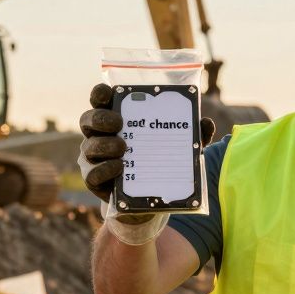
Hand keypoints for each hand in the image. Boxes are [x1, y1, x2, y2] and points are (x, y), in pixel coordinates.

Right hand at [78, 83, 216, 204]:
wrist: (150, 201)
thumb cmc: (160, 163)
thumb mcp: (179, 149)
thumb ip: (192, 136)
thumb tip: (206, 123)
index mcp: (117, 120)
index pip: (101, 100)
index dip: (100, 93)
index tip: (109, 92)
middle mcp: (100, 136)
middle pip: (88, 119)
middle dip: (100, 118)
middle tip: (119, 123)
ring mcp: (94, 159)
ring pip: (88, 146)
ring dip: (104, 145)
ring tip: (123, 149)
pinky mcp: (95, 181)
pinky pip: (92, 174)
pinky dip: (105, 169)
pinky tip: (120, 169)